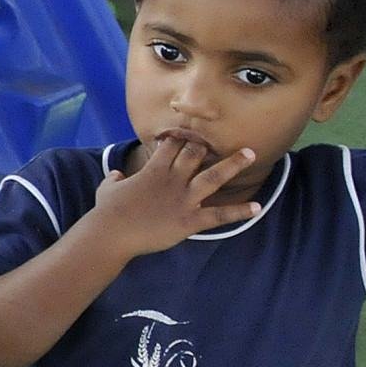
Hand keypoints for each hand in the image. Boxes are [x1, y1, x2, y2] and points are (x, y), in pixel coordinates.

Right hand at [93, 131, 261, 258]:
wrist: (112, 232)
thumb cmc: (108, 210)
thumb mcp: (107, 188)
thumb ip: (115, 178)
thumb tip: (117, 174)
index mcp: (153, 170)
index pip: (171, 146)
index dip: (181, 137)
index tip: (189, 133)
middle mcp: (173, 180)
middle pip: (195, 154)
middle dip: (208, 144)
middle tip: (222, 138)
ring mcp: (184, 200)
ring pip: (214, 177)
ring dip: (233, 165)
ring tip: (251, 154)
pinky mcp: (190, 220)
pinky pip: (219, 215)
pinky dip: (239, 212)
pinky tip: (258, 207)